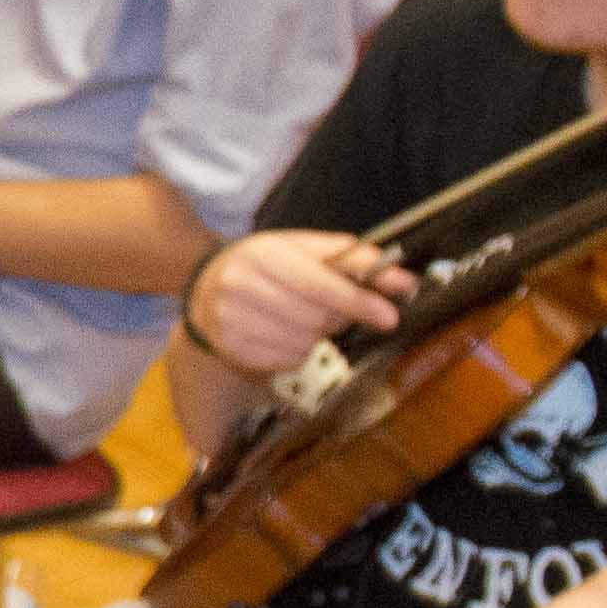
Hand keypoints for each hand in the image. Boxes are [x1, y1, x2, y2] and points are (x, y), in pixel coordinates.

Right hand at [186, 225, 404, 382]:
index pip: (319, 284)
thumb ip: (353, 259)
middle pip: (317, 318)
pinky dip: (297, 350)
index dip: (358, 301)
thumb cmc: (264, 263)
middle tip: (333, 308)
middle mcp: (241, 288)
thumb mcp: (303, 247)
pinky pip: (289, 360)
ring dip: (317, 335)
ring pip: (306, 343)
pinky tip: (283, 332)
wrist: (204, 285)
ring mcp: (233, 323)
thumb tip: (403, 281)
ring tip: (300, 317)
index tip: (389, 315)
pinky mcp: (232, 351)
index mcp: (262, 255)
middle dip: (338, 316)